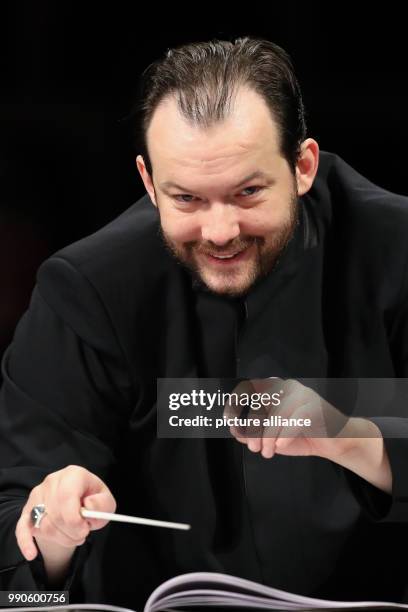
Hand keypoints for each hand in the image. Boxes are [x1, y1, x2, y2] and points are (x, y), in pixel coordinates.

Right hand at [15, 465, 115, 561]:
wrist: (77, 500)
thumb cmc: (92, 500)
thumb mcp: (106, 501)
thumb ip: (102, 504)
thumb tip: (87, 506)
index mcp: (73, 474)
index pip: (67, 496)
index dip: (75, 519)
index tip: (85, 530)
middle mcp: (52, 481)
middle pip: (55, 514)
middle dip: (70, 532)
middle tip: (82, 535)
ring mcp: (37, 495)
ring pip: (43, 524)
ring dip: (60, 539)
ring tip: (74, 537)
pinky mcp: (27, 510)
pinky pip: (22, 527)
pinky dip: (26, 542)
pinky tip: (31, 554)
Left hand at [225, 378, 353, 459]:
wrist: (335, 442)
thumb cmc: (303, 436)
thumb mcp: (273, 435)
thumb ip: (254, 432)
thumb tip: (235, 430)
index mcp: (276, 389)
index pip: (250, 388)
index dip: (237, 402)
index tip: (229, 420)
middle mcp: (287, 387)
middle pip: (260, 405)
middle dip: (253, 430)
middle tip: (254, 448)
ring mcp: (302, 395)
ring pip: (275, 416)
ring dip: (268, 438)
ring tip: (268, 452)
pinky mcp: (313, 407)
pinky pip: (292, 423)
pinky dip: (283, 437)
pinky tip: (280, 447)